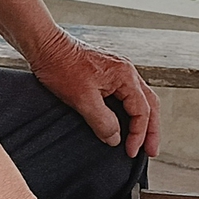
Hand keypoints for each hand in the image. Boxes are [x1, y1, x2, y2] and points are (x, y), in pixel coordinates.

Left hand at [30, 33, 160, 157]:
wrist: (46, 46)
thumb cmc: (62, 67)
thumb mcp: (82, 99)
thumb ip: (102, 121)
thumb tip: (115, 139)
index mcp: (126, 76)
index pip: (142, 110)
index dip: (139, 134)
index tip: (131, 152)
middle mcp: (127, 72)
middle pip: (149, 104)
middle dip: (152, 130)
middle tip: (151, 151)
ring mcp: (119, 71)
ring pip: (140, 99)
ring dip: (144, 121)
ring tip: (144, 140)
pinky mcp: (108, 74)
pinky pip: (128, 95)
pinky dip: (132, 111)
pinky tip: (127, 121)